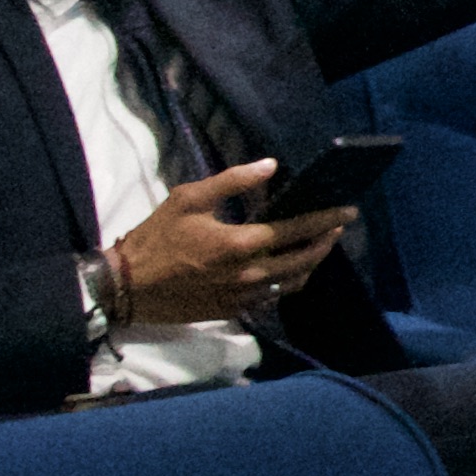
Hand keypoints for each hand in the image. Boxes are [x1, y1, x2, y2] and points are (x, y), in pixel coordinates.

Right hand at [112, 163, 357, 330]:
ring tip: (318, 246)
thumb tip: (270, 165)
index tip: (348, 211)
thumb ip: (232, 181)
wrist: (128, 286)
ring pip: (293, 282)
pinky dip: (288, 282)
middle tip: (337, 227)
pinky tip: (288, 269)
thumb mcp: (188, 198)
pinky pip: (273, 297)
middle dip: (326, 242)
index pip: (296, 229)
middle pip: (304, 259)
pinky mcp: (234, 311)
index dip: (326, 219)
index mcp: (240, 243)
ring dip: (310, 264)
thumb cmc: (156, 238)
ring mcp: (243, 296)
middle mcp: (249, 273)